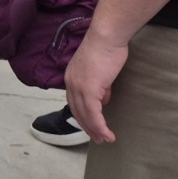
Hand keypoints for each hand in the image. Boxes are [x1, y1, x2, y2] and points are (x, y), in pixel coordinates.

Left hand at [65, 26, 127, 142]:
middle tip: (98, 139)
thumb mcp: (100, 72)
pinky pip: (93, 113)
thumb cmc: (105, 50)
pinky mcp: (89, 89)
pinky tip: (107, 134)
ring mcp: (78, 87)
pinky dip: (99, 126)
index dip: (83, 116)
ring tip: (105, 140)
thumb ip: (100, 86)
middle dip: (87, 127)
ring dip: (95, 130)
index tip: (91, 126)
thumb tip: (103, 99)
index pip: (74, 102)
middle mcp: (71, 84)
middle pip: (77, 111)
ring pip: (85, 115)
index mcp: (71, 78)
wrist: (105, 38)